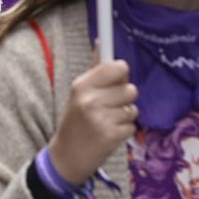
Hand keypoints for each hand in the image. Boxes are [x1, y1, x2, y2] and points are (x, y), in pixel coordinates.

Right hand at [47, 57, 137, 184]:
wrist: (66, 157)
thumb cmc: (74, 121)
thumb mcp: (78, 94)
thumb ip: (95, 70)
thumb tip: (102, 42)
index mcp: (82, 85)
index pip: (115, 67)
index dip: (121, 72)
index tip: (118, 77)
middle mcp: (91, 100)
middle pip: (130, 89)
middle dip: (124, 98)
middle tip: (110, 106)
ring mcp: (102, 119)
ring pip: (132, 109)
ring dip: (125, 116)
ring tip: (108, 121)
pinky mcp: (112, 136)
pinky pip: (132, 126)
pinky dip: (124, 131)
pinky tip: (109, 134)